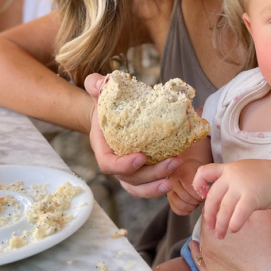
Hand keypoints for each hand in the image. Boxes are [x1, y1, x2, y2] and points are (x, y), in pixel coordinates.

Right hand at [85, 73, 181, 197]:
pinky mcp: (140, 172)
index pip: (109, 164)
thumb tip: (99, 82)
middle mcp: (115, 164)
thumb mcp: (100, 92)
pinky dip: (157, 186)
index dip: (123, 165)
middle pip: (129, 179)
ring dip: (155, 186)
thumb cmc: (106, 105)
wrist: (110, 116)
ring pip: (138, 187)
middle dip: (150, 175)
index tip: (141, 156)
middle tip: (173, 162)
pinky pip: (146, 186)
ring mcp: (127, 172)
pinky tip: (174, 179)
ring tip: (172, 179)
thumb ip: (96, 85)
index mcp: (103, 149)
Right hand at [168, 159, 203, 214]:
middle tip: (202, 196)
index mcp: (182, 171)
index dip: (201, 192)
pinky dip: (186, 210)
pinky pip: (177, 209)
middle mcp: (172, 180)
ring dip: (192, 205)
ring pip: (181, 205)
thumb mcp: (202, 169)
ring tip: (197, 200)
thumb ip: (205, 179)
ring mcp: (169, 190)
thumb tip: (209, 192)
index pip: (191, 187)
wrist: (187, 166)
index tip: (207, 191)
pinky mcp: (169, 198)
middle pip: (186, 197)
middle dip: (198, 200)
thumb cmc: (196, 169)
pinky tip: (191, 204)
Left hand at [194, 159, 270, 238]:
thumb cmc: (260, 179)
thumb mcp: (241, 172)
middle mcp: (232, 175)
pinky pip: (239, 213)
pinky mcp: (252, 196)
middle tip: (210, 228)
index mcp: (228, 168)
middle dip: (209, 215)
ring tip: (220, 235)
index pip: (204, 171)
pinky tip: (234, 230)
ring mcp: (242, 185)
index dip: (198, 183)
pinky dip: (234, 224)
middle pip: (213, 197)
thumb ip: (227, 181)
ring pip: (224, 208)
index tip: (201, 196)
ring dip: (221, 224)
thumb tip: (212, 201)